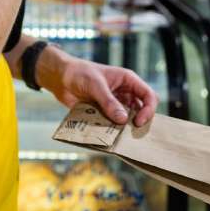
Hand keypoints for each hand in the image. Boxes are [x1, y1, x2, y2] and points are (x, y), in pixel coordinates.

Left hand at [42, 55, 157, 126]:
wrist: (61, 78)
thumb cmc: (79, 73)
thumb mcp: (95, 85)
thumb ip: (109, 102)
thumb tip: (122, 120)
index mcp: (128, 80)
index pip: (148, 95)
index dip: (148, 109)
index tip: (138, 122)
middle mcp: (125, 93)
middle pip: (142, 110)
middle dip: (139, 121)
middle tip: (130, 134)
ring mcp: (115, 104)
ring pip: (127, 119)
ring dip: (124, 128)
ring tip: (119, 137)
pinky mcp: (105, 113)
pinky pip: (113, 124)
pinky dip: (112, 130)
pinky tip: (107, 137)